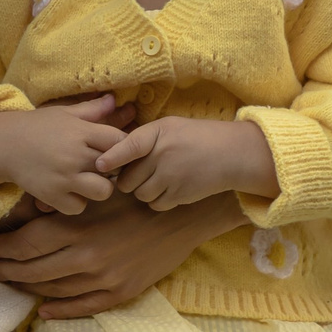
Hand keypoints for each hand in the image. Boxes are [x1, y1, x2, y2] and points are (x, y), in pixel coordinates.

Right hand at [0, 95, 130, 214]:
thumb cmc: (36, 126)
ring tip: (88, 180)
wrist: (3, 144)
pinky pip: (79, 207)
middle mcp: (74, 156)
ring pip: (103, 192)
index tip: (115, 149)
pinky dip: (77, 202)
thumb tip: (114, 100)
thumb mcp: (64, 113)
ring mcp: (64, 178)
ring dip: (98, 188)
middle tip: (102, 167)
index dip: (123, 146)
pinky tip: (69, 191)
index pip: (120, 141)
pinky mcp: (52, 196)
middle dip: (112, 168)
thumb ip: (91, 110)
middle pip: (115, 169)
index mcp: (80, 132)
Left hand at [0, 190, 242, 317]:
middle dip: (4, 270)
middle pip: (31, 270)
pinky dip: (60, 311)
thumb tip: (27, 208)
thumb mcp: (97, 189)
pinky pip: (82, 307)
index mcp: (76, 227)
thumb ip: (62, 201)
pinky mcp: (120, 292)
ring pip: (52, 290)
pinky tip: (44, 310)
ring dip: (27, 288)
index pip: (24, 244)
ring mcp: (103, 278)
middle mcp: (85, 257)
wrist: (183, 216)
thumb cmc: (137, 195)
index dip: (0, 247)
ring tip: (10, 283)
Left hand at [96, 116, 277, 210]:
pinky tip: (168, 188)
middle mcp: (164, 156)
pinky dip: (157, 201)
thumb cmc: (197, 137)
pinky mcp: (180, 195)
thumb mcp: (170, 126)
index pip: (129, 146)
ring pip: (140, 194)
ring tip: (156, 179)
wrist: (232, 154)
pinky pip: (155, 205)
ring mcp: (172, 177)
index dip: (112, 156)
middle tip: (139, 173)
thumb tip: (112, 154)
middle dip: (128, 179)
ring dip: (143, 191)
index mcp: (159, 134)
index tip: (99, 164)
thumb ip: (143, 138)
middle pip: (128, 179)